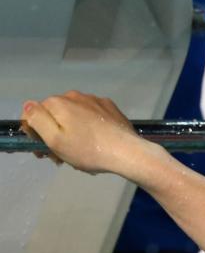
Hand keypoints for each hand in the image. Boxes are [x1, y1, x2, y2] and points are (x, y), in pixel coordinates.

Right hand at [19, 91, 142, 175]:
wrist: (128, 153)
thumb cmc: (88, 150)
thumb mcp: (54, 139)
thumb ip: (37, 120)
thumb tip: (29, 106)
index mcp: (58, 102)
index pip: (36, 115)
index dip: (37, 133)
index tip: (47, 151)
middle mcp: (75, 95)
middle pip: (56, 115)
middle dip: (56, 133)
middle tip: (63, 156)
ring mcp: (95, 100)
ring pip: (74, 116)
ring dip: (73, 132)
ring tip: (82, 153)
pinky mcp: (111, 108)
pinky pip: (92, 116)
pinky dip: (89, 128)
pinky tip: (97, 143)